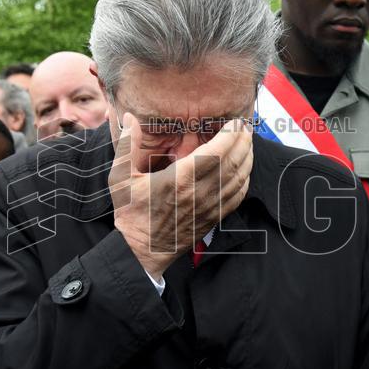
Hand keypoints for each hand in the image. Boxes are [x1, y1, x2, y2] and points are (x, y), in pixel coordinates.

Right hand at [109, 113, 252, 279]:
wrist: (142, 250)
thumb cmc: (132, 213)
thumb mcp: (121, 178)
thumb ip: (127, 145)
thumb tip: (130, 118)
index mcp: (179, 180)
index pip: (215, 152)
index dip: (230, 135)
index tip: (234, 122)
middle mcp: (199, 192)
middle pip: (232, 162)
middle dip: (243, 141)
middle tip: (246, 126)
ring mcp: (209, 207)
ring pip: (239, 178)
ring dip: (247, 157)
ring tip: (247, 141)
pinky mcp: (214, 217)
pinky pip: (238, 195)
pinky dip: (245, 179)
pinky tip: (245, 168)